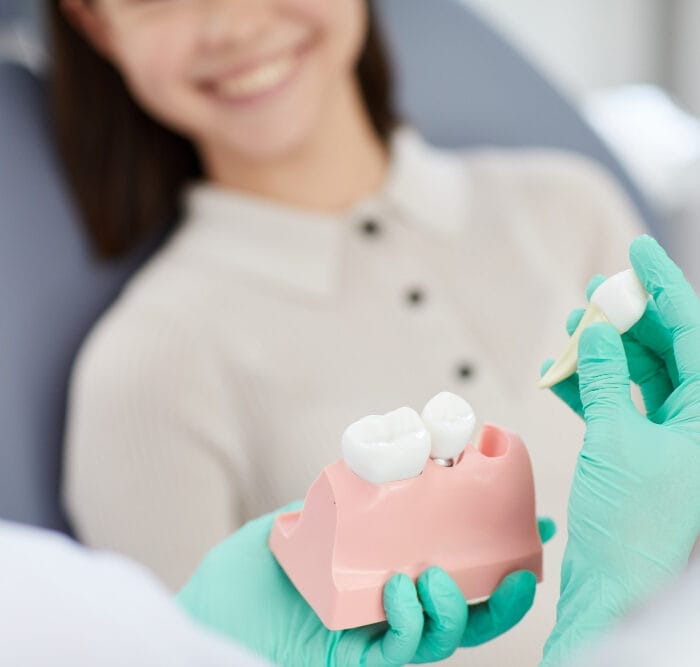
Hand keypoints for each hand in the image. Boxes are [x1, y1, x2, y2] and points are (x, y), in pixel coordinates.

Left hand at [177, 502, 554, 665]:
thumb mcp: (309, 516)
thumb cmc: (252, 567)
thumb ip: (348, 494)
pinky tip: (402, 591)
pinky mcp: (358, 662)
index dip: (495, 548)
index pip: (453, 562)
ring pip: (446, 637)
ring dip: (457, 606)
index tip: (534, 520)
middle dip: (507, 592)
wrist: (209, 610)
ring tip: (435, 575)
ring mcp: (376, 637)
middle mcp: (390, 607)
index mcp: (386, 571)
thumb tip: (389, 465)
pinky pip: (404, 651)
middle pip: (467, 608)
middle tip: (526, 568)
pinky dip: (414, 620)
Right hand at [540, 236, 699, 665]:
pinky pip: (617, 404)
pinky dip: (590, 385)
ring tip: (575, 323)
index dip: (665, 286)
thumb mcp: (616, 440)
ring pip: (640, 375)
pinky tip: (563, 370)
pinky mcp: (636, 454)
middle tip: (599, 286)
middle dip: (631, 314)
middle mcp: (695, 425)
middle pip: (668, 350)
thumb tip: (596, 332)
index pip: (693, 333)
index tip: (638, 248)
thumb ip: (607, 379)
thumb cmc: (630, 526)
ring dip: (604, 350)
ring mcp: (667, 439)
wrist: (614, 593)